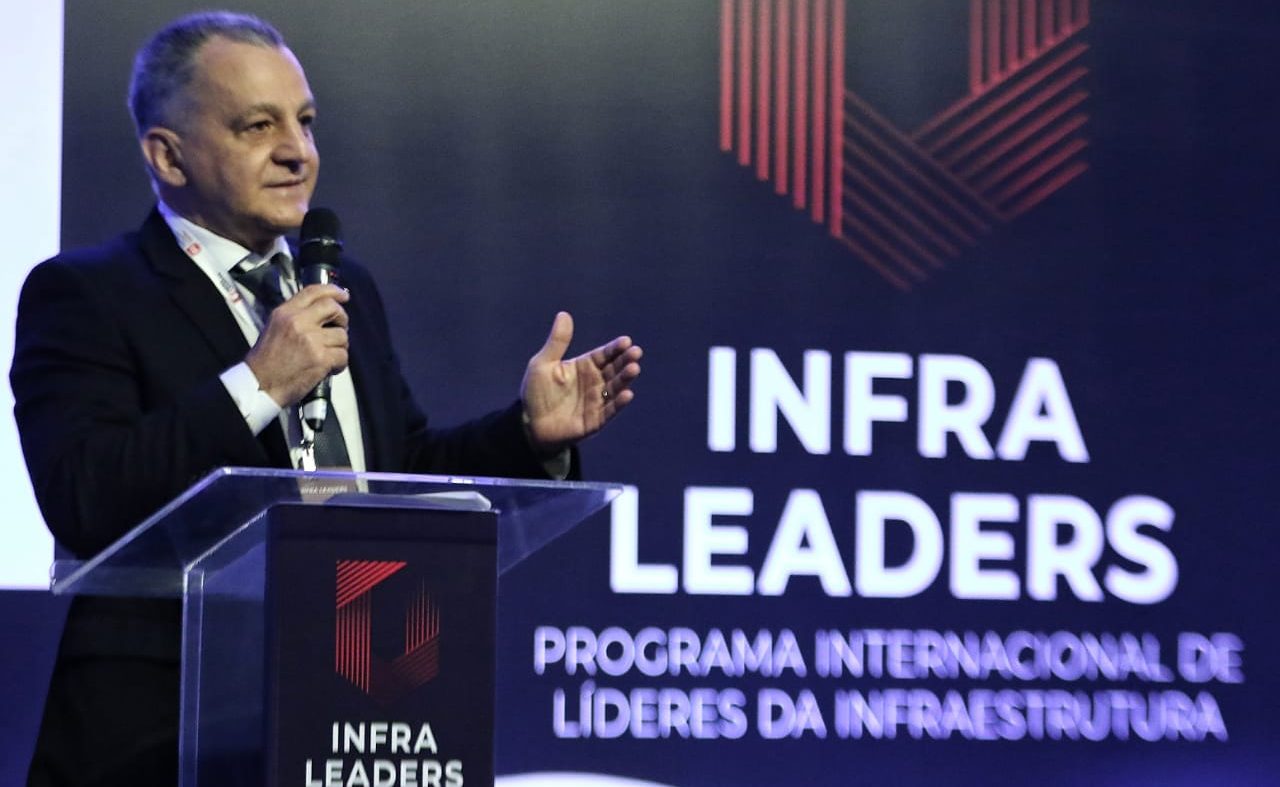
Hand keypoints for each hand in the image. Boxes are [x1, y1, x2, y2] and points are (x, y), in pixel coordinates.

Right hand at [245, 284, 349, 405]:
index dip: (333, 291)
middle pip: (333, 308)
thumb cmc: (265, 361)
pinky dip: (340, 363)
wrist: (260, 385)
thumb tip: (321, 313)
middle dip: (342, 318)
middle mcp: (298, 322)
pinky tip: (330, 368)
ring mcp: (311, 340)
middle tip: (340, 328)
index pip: (314, 292)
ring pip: (342, 335)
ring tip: (329, 354)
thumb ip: (295, 317)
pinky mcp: (321, 358)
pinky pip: (343, 355)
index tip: (343, 295)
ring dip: (340, 346)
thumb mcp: (274, 328)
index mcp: (285, 313)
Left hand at [521, 311, 642, 453]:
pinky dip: (619, 403)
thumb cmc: (536, 392)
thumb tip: (564, 314)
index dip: (615, 348)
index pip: (605, 354)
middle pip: (615, 369)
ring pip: (616, 387)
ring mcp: (597, 401)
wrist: (530, 424)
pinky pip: (610, 410)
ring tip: (634, 369)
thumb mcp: (543, 364)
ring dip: (626, 378)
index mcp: (585, 366)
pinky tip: (627, 394)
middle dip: (626, 360)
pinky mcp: (596, 419)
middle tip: (636, 352)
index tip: (626, 341)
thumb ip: (557, 342)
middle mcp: (595, 382)